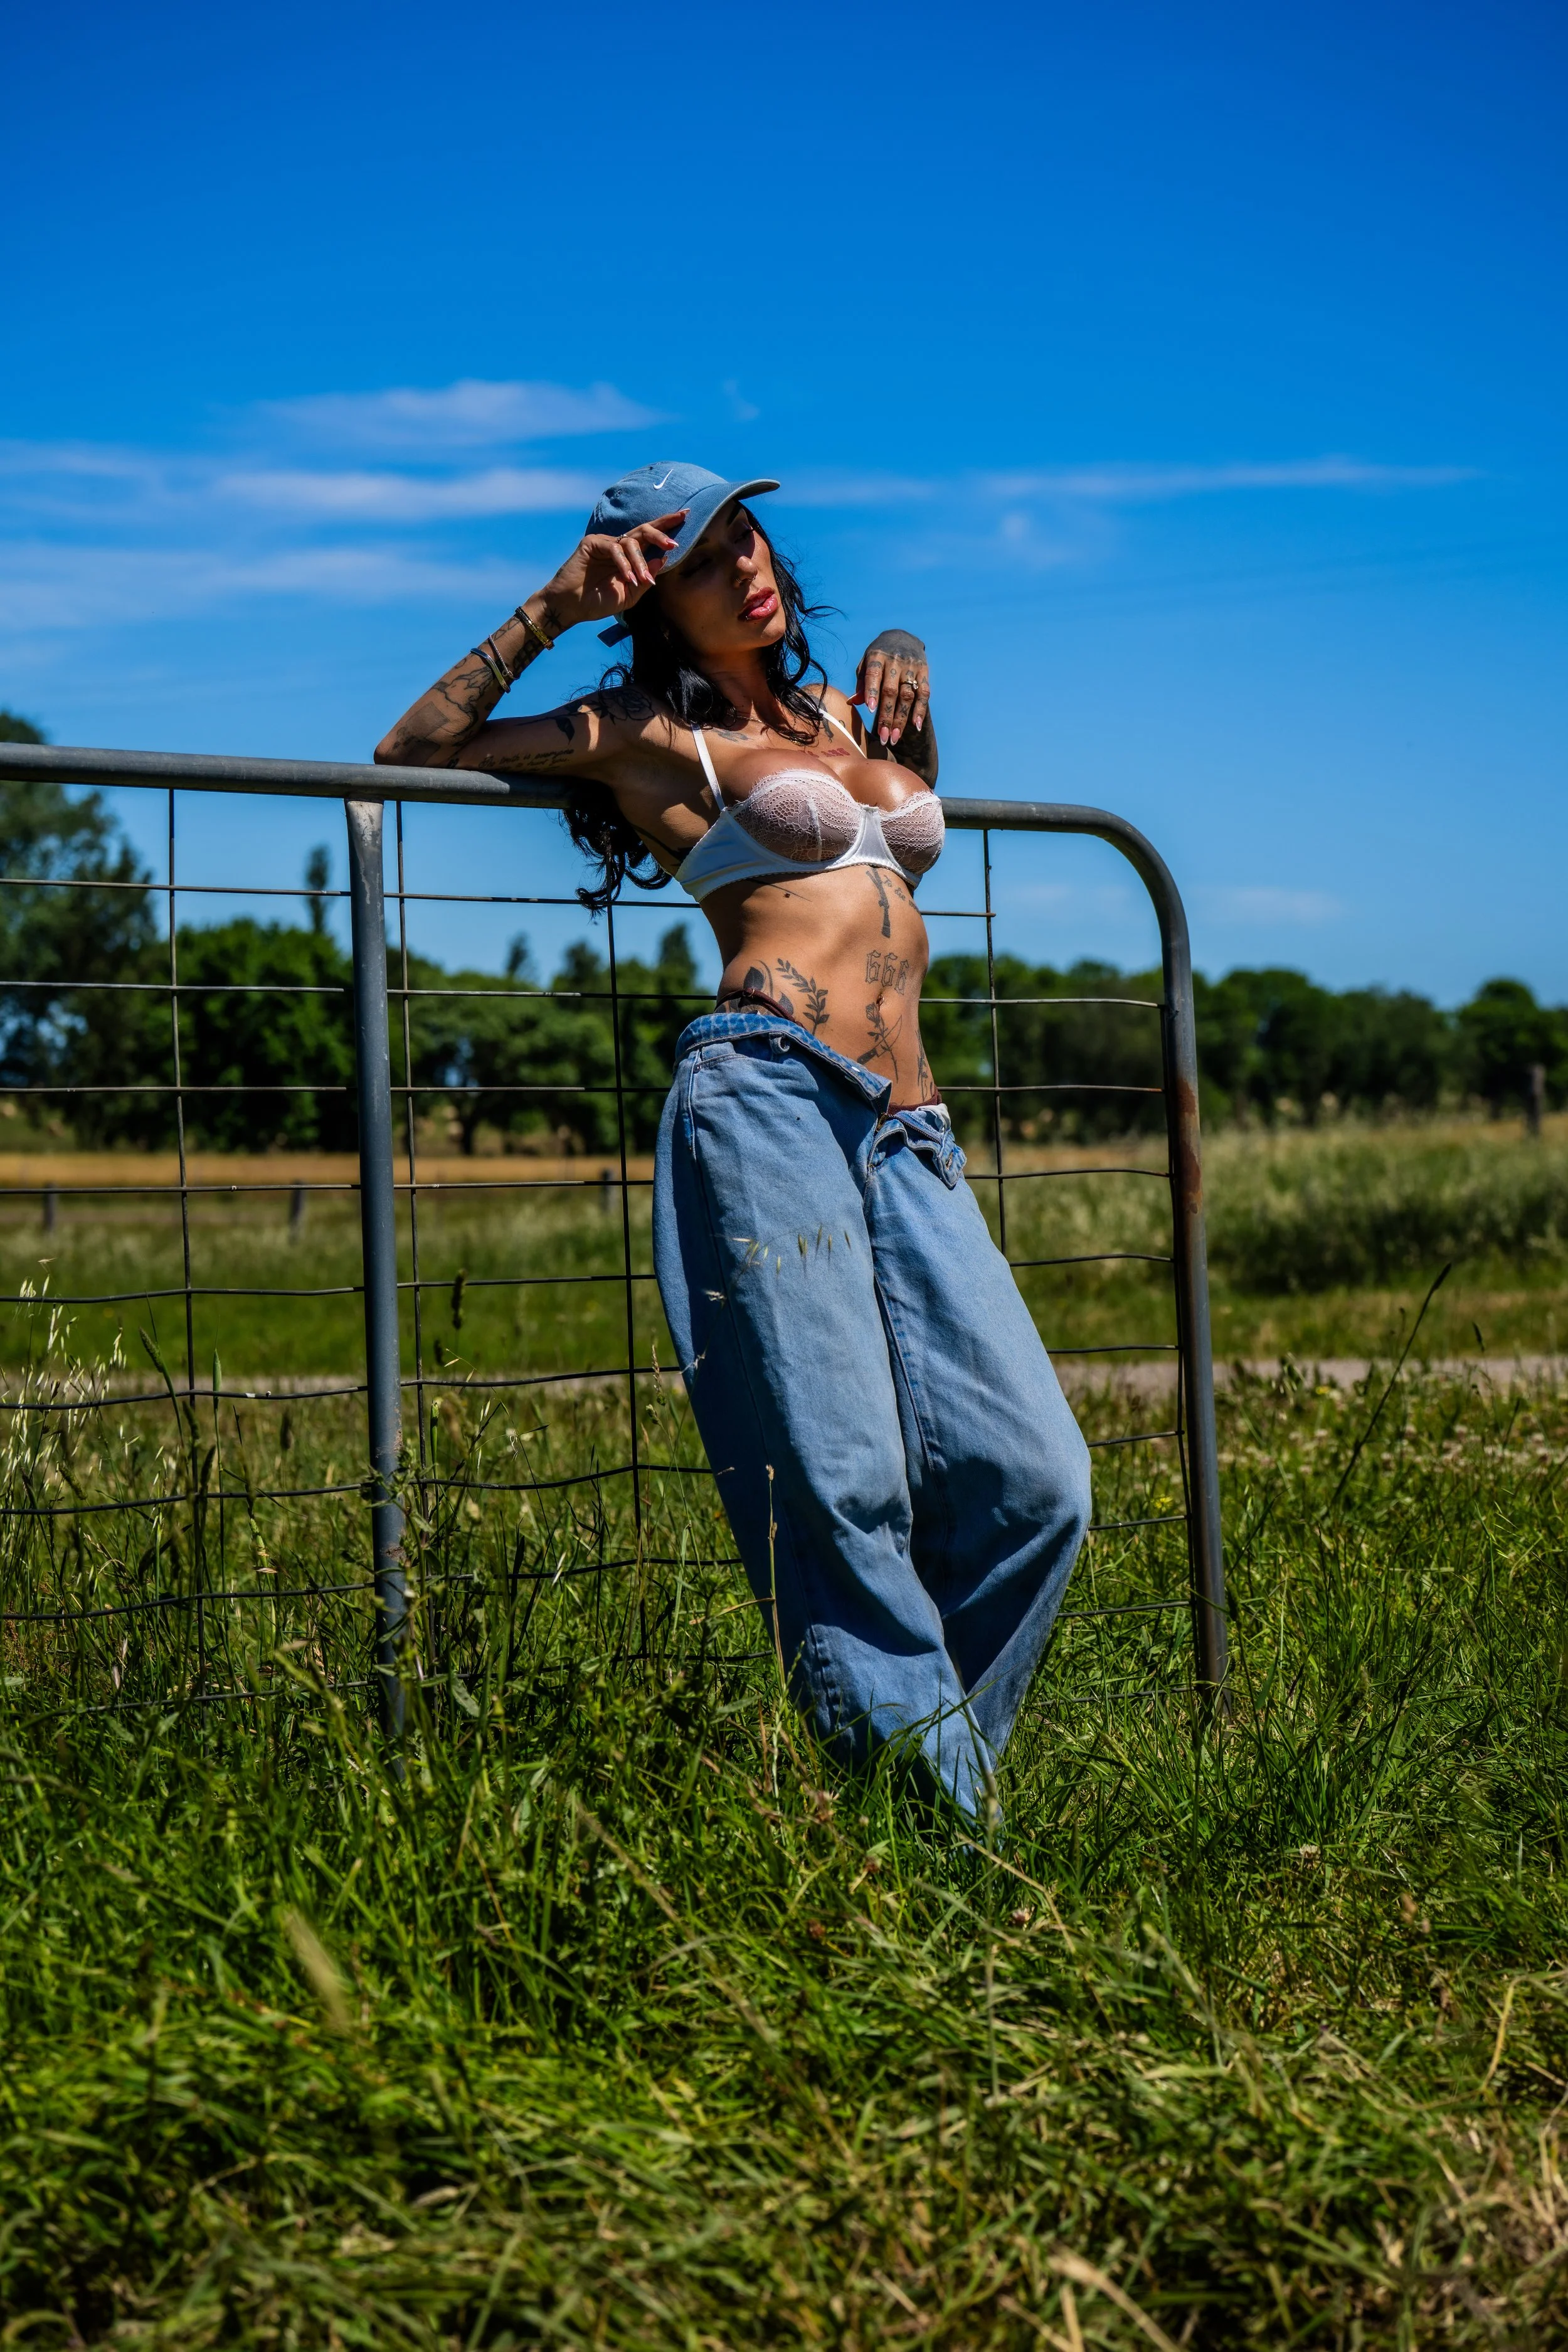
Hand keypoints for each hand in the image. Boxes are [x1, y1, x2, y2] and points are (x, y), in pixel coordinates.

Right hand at [536, 509, 687, 631]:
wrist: (572, 607)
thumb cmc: (599, 602)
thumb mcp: (630, 594)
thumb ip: (646, 578)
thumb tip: (664, 559)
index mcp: (629, 557)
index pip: (650, 537)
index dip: (667, 526)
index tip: (686, 516)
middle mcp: (619, 546)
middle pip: (644, 530)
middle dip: (661, 534)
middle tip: (673, 543)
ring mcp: (605, 543)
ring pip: (631, 542)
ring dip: (641, 562)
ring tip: (642, 580)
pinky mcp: (592, 543)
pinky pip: (615, 549)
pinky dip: (624, 563)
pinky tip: (627, 577)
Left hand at [853, 629, 928, 746]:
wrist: (903, 637)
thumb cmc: (879, 657)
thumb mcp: (866, 663)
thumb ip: (861, 683)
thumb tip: (853, 702)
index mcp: (876, 656)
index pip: (874, 674)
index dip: (872, 691)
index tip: (871, 709)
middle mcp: (895, 660)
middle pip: (891, 691)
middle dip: (886, 716)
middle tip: (883, 737)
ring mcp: (911, 666)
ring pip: (907, 695)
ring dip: (901, 719)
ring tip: (894, 737)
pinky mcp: (924, 671)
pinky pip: (924, 693)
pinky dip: (920, 710)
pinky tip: (916, 725)